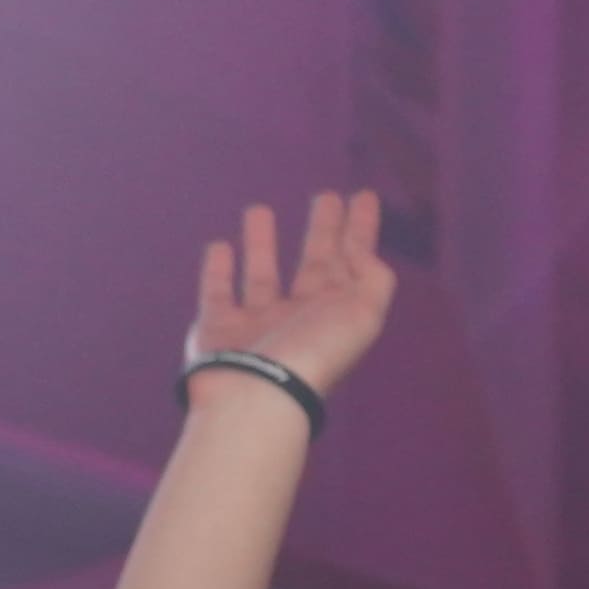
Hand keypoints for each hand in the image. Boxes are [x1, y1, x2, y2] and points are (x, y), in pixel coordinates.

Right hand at [185, 191, 401, 405]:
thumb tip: (362, 251)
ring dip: (263, 242)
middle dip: (323, 230)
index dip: (361, 229)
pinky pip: (217, 292)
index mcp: (335, 312)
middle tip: (326, 196)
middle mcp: (300, 316)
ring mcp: (258, 322)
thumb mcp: (363, 314)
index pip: (354, 261)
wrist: (256, 393)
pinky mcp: (218, 327)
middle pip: (315, 263)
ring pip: (262, 273)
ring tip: (260, 209)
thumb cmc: (313, 353)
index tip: (363, 196)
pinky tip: (220, 246)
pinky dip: (217, 270)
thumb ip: (371, 277)